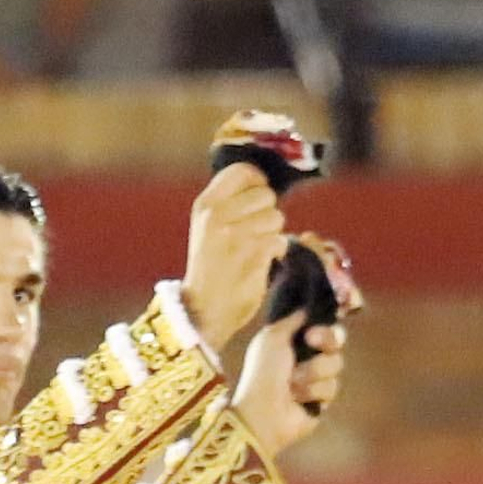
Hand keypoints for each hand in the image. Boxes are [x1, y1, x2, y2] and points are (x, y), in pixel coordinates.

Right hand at [181, 163, 287, 357]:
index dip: (257, 182)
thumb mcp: (207, 228)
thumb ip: (228, 203)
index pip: (243, 171)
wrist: (202, 312)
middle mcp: (218, 216)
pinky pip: (280, 241)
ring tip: (256, 247)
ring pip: (276, 217)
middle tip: (255, 230)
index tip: (256, 198)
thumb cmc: (209, 268)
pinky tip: (262, 261)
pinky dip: (276, 251)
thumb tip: (262, 183)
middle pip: (265, 194)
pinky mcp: (254, 255)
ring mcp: (237, 236)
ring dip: (273, 233)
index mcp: (205, 205)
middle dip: (267, 211)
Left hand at [232, 316, 345, 459]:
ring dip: (313, 371)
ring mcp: (317, 378)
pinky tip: (298, 399)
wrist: (263, 411)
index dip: (325, 325)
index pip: (324, 324)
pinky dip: (313, 392)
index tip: (312, 331)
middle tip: (310, 342)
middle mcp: (309, 356)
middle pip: (337, 340)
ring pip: (336, 364)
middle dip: (326, 340)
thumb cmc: (263, 372)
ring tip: (292, 383)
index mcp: (296, 339)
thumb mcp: (273, 336)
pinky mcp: (322, 399)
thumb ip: (293, 319)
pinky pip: (331, 387)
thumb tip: (309, 308)